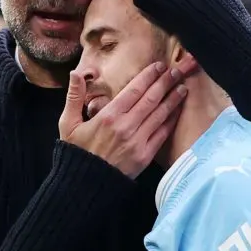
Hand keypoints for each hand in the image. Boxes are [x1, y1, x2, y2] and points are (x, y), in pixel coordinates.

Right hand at [59, 62, 187, 177]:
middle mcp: (126, 126)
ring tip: (182, 87)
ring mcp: (138, 141)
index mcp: (109, 116)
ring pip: (160, 114)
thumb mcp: (68, 123)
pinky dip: (171, 120)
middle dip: (165, 83)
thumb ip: (74, 96)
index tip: (159, 66)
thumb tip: (75, 73)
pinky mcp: (145, 155)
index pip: (134, 90)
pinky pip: (162, 133)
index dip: (148, 76)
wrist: (85, 185)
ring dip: (173, 99)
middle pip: (151, 99)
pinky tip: (178, 110)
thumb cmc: (77, 152)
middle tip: (176, 71)